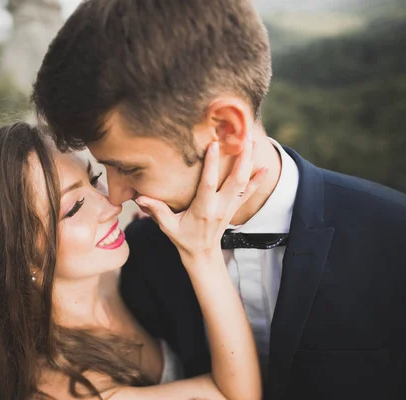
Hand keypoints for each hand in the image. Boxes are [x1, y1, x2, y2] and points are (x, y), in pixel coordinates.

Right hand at [135, 138, 266, 266]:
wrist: (203, 254)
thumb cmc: (183, 239)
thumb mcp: (168, 227)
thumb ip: (156, 211)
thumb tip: (139, 198)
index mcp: (203, 209)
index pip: (208, 184)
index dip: (212, 164)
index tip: (214, 145)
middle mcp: (220, 206)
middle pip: (235, 180)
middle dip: (242, 158)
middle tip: (244, 138)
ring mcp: (229, 207)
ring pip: (244, 182)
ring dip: (250, 162)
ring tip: (253, 142)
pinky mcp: (234, 208)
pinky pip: (249, 192)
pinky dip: (259, 179)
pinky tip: (266, 166)